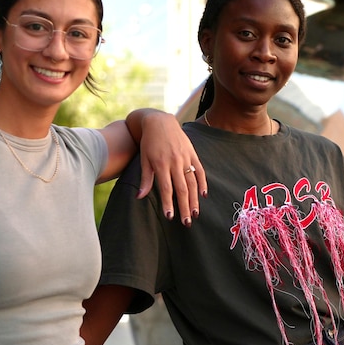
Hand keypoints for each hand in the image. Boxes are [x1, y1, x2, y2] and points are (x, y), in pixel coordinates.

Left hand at [137, 112, 206, 226]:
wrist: (160, 122)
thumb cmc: (149, 143)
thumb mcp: (144, 160)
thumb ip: (145, 179)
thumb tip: (139, 197)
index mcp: (161, 164)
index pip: (166, 188)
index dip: (169, 203)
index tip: (170, 217)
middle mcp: (175, 162)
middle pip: (182, 189)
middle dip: (184, 207)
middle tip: (186, 222)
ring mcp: (186, 158)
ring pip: (193, 182)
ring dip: (195, 200)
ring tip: (195, 214)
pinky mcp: (193, 154)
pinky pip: (200, 170)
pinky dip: (203, 183)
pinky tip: (204, 195)